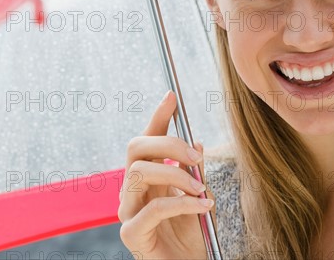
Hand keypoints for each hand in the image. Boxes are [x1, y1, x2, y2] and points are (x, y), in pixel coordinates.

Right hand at [118, 91, 214, 259]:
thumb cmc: (190, 237)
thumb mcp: (196, 197)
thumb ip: (193, 173)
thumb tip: (196, 143)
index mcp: (147, 178)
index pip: (146, 140)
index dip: (158, 117)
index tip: (171, 96)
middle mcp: (132, 190)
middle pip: (135, 148)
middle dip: (167, 144)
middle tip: (196, 156)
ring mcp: (128, 211)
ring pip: (138, 172)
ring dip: (176, 174)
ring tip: (201, 188)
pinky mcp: (132, 233)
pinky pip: (154, 207)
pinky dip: (182, 202)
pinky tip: (204, 206)